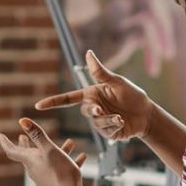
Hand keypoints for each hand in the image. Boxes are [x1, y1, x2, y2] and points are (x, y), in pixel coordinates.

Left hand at [0, 118, 86, 185]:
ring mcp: (45, 177)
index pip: (12, 150)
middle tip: (22, 137)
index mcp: (30, 160)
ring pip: (48, 159)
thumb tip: (22, 121)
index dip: (5, 141)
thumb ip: (37, 135)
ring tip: (70, 142)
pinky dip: (69, 161)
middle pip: (28, 155)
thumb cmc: (59, 173)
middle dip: (26, 144)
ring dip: (57, 150)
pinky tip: (82, 156)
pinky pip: (61, 168)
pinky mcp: (56, 183)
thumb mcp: (49, 150)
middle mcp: (35, 169)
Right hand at [35, 50, 152, 140]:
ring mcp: (99, 122)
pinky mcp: (107, 133)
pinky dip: (114, 127)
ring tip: (121, 117)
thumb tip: (88, 52)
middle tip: (101, 109)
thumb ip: (100, 71)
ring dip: (109, 120)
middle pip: (86, 111)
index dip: (53, 102)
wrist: (146, 114)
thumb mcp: (117, 82)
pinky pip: (105, 132)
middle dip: (94, 110)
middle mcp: (93, 108)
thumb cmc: (132, 95)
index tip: (39, 106)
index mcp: (91, 95)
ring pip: (96, 123)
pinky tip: (123, 123)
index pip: (68, 99)